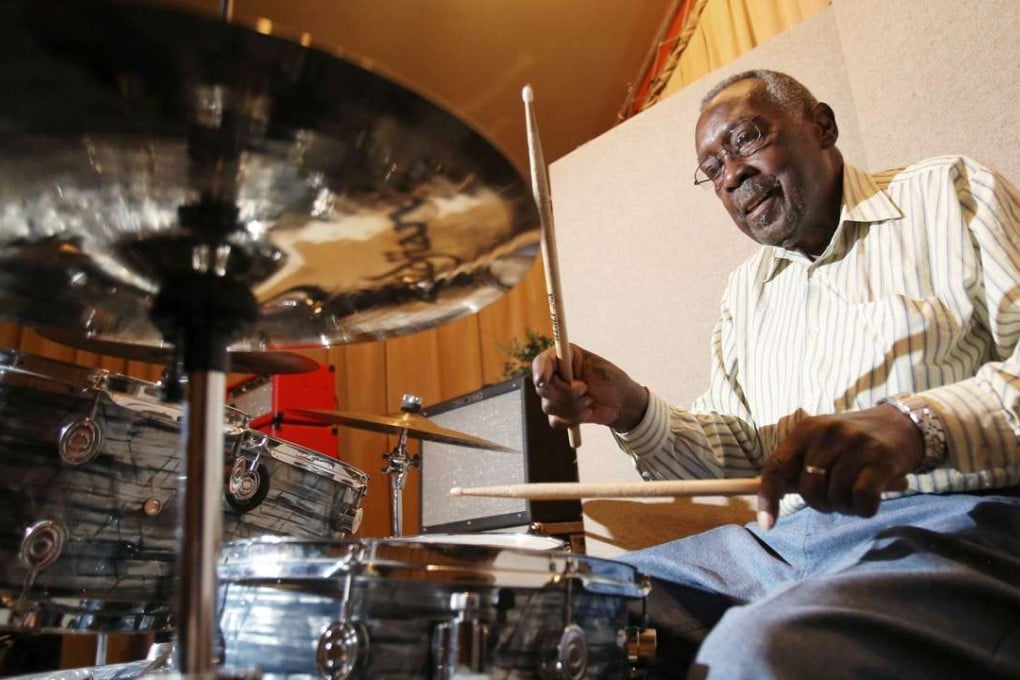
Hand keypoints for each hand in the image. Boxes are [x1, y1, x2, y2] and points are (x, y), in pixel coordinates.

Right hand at [531, 344, 647, 431]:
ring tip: (590, 400)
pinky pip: (555, 421)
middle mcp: (554, 375)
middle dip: (566, 394)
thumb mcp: (601, 369)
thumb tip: (567, 368)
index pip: (540, 362)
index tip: (544, 381)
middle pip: (543, 388)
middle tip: (585, 389)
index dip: (540, 372)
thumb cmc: (612, 380)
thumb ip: (582, 368)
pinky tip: (586, 413)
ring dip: (573, 407)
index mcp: (562, 358)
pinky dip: (572, 420)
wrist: (621, 403)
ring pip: (549, 407)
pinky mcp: (558, 413)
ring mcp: (554, 395)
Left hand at [757, 405, 922, 528]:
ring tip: (853, 497)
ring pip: (835, 496)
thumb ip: (798, 466)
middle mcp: (827, 433)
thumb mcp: (821, 443)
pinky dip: (863, 509)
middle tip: (834, 499)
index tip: (767, 525)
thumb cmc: (852, 442)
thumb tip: (771, 498)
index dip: (768, 498)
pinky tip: (868, 502)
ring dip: (843, 507)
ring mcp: (855, 445)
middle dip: (819, 504)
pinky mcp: (881, 459)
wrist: (901, 425)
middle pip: (808, 488)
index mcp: (806, 430)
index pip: (776, 467)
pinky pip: (862, 498)